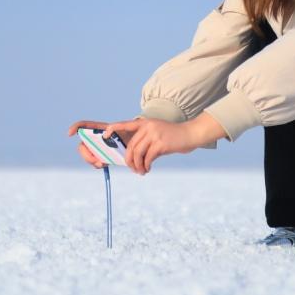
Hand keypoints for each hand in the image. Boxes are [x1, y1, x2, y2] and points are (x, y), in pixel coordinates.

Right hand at [67, 119, 135, 168]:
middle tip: (97, 162)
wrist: (138, 142)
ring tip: (103, 164)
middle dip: (86, 155)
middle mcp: (96, 138)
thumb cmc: (130, 133)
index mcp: (100, 129)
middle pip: (82, 146)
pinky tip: (105, 165)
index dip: (75, 127)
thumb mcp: (124, 129)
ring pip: (88, 156)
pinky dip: (98, 164)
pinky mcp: (102, 156)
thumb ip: (115, 129)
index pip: (84, 125)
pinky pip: (95, 162)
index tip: (69, 134)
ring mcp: (98, 148)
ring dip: (93, 161)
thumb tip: (106, 134)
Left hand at [103, 112, 226, 174]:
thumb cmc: (173, 136)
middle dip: (129, 160)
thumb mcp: (157, 131)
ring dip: (137, 166)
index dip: (114, 128)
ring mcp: (154, 134)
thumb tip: (133, 155)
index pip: (125, 124)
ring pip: (137, 154)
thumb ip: (146, 138)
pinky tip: (148, 169)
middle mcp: (148, 127)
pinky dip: (145, 166)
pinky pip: (147, 158)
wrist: (190, 134)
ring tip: (141, 171)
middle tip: (132, 169)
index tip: (104, 134)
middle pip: (131, 146)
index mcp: (145, 123)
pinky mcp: (161, 144)